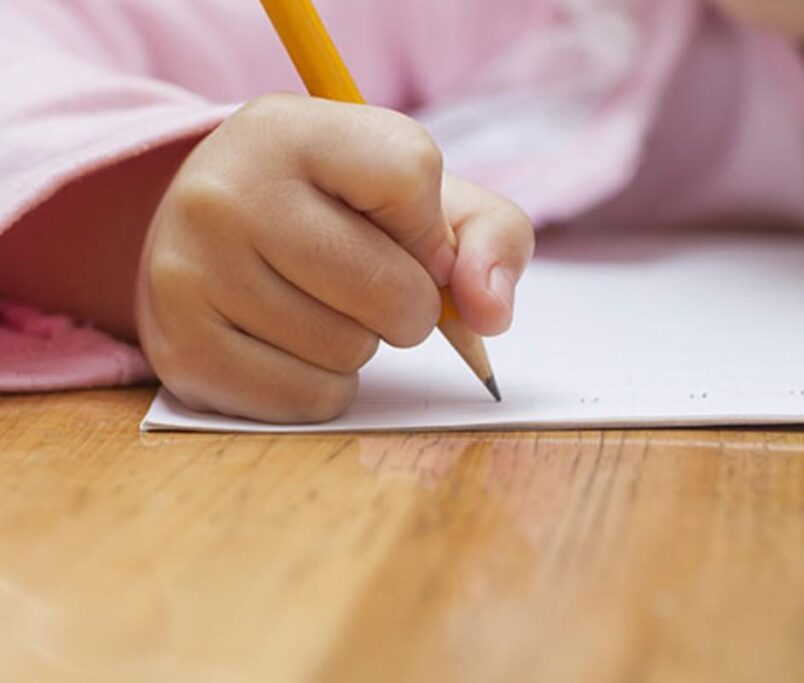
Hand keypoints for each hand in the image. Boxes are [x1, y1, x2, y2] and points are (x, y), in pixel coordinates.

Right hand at [136, 94, 532, 422]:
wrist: (215, 237)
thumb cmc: (335, 214)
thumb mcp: (418, 193)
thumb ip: (490, 236)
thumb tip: (491, 315)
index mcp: (288, 128)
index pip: (410, 172)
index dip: (430, 226)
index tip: (405, 232)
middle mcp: (223, 192)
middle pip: (393, 288)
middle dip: (409, 303)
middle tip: (368, 283)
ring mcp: (189, 274)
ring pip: (351, 351)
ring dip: (360, 343)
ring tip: (317, 305)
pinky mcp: (181, 353)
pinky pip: (310, 398)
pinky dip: (326, 386)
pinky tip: (292, 344)